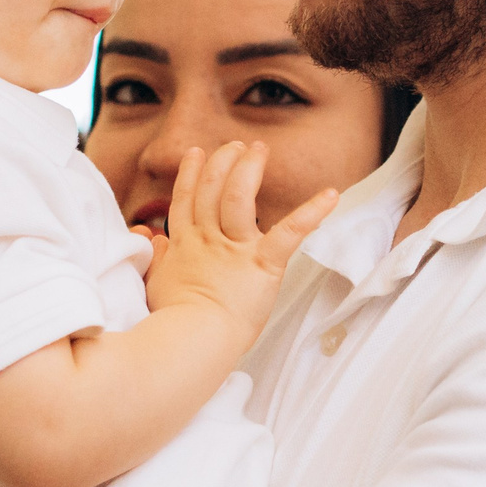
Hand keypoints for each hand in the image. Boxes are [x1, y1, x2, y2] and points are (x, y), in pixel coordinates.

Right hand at [142, 141, 336, 337]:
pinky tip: (330, 195)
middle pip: (213, 189)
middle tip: (236, 146)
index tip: (198, 153)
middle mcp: (208, 239)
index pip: (186, 200)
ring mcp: (235, 249)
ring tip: (258, 149)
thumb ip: (158, 258)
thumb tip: (155, 238)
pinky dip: (312, 212)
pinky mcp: (263, 264)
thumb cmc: (174, 322)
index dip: (192, 174)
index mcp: (184, 246)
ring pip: (239, 197)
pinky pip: (290, 232)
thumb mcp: (156, 285)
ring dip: (248, 168)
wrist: (192, 340)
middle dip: (224, 162)